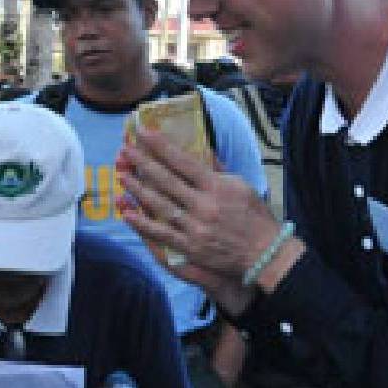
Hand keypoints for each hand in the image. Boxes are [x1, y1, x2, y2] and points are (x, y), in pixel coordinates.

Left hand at [116, 129, 303, 292]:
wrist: (265, 253)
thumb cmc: (255, 218)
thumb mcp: (242, 186)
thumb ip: (219, 169)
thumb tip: (203, 150)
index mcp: (216, 186)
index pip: (182, 160)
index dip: (160, 146)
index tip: (143, 133)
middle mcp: (203, 205)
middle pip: (166, 180)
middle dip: (142, 163)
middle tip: (125, 150)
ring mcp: (194, 226)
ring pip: (159, 204)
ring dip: (138, 189)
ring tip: (122, 175)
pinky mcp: (190, 246)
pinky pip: (161, 233)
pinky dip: (142, 223)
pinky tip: (127, 212)